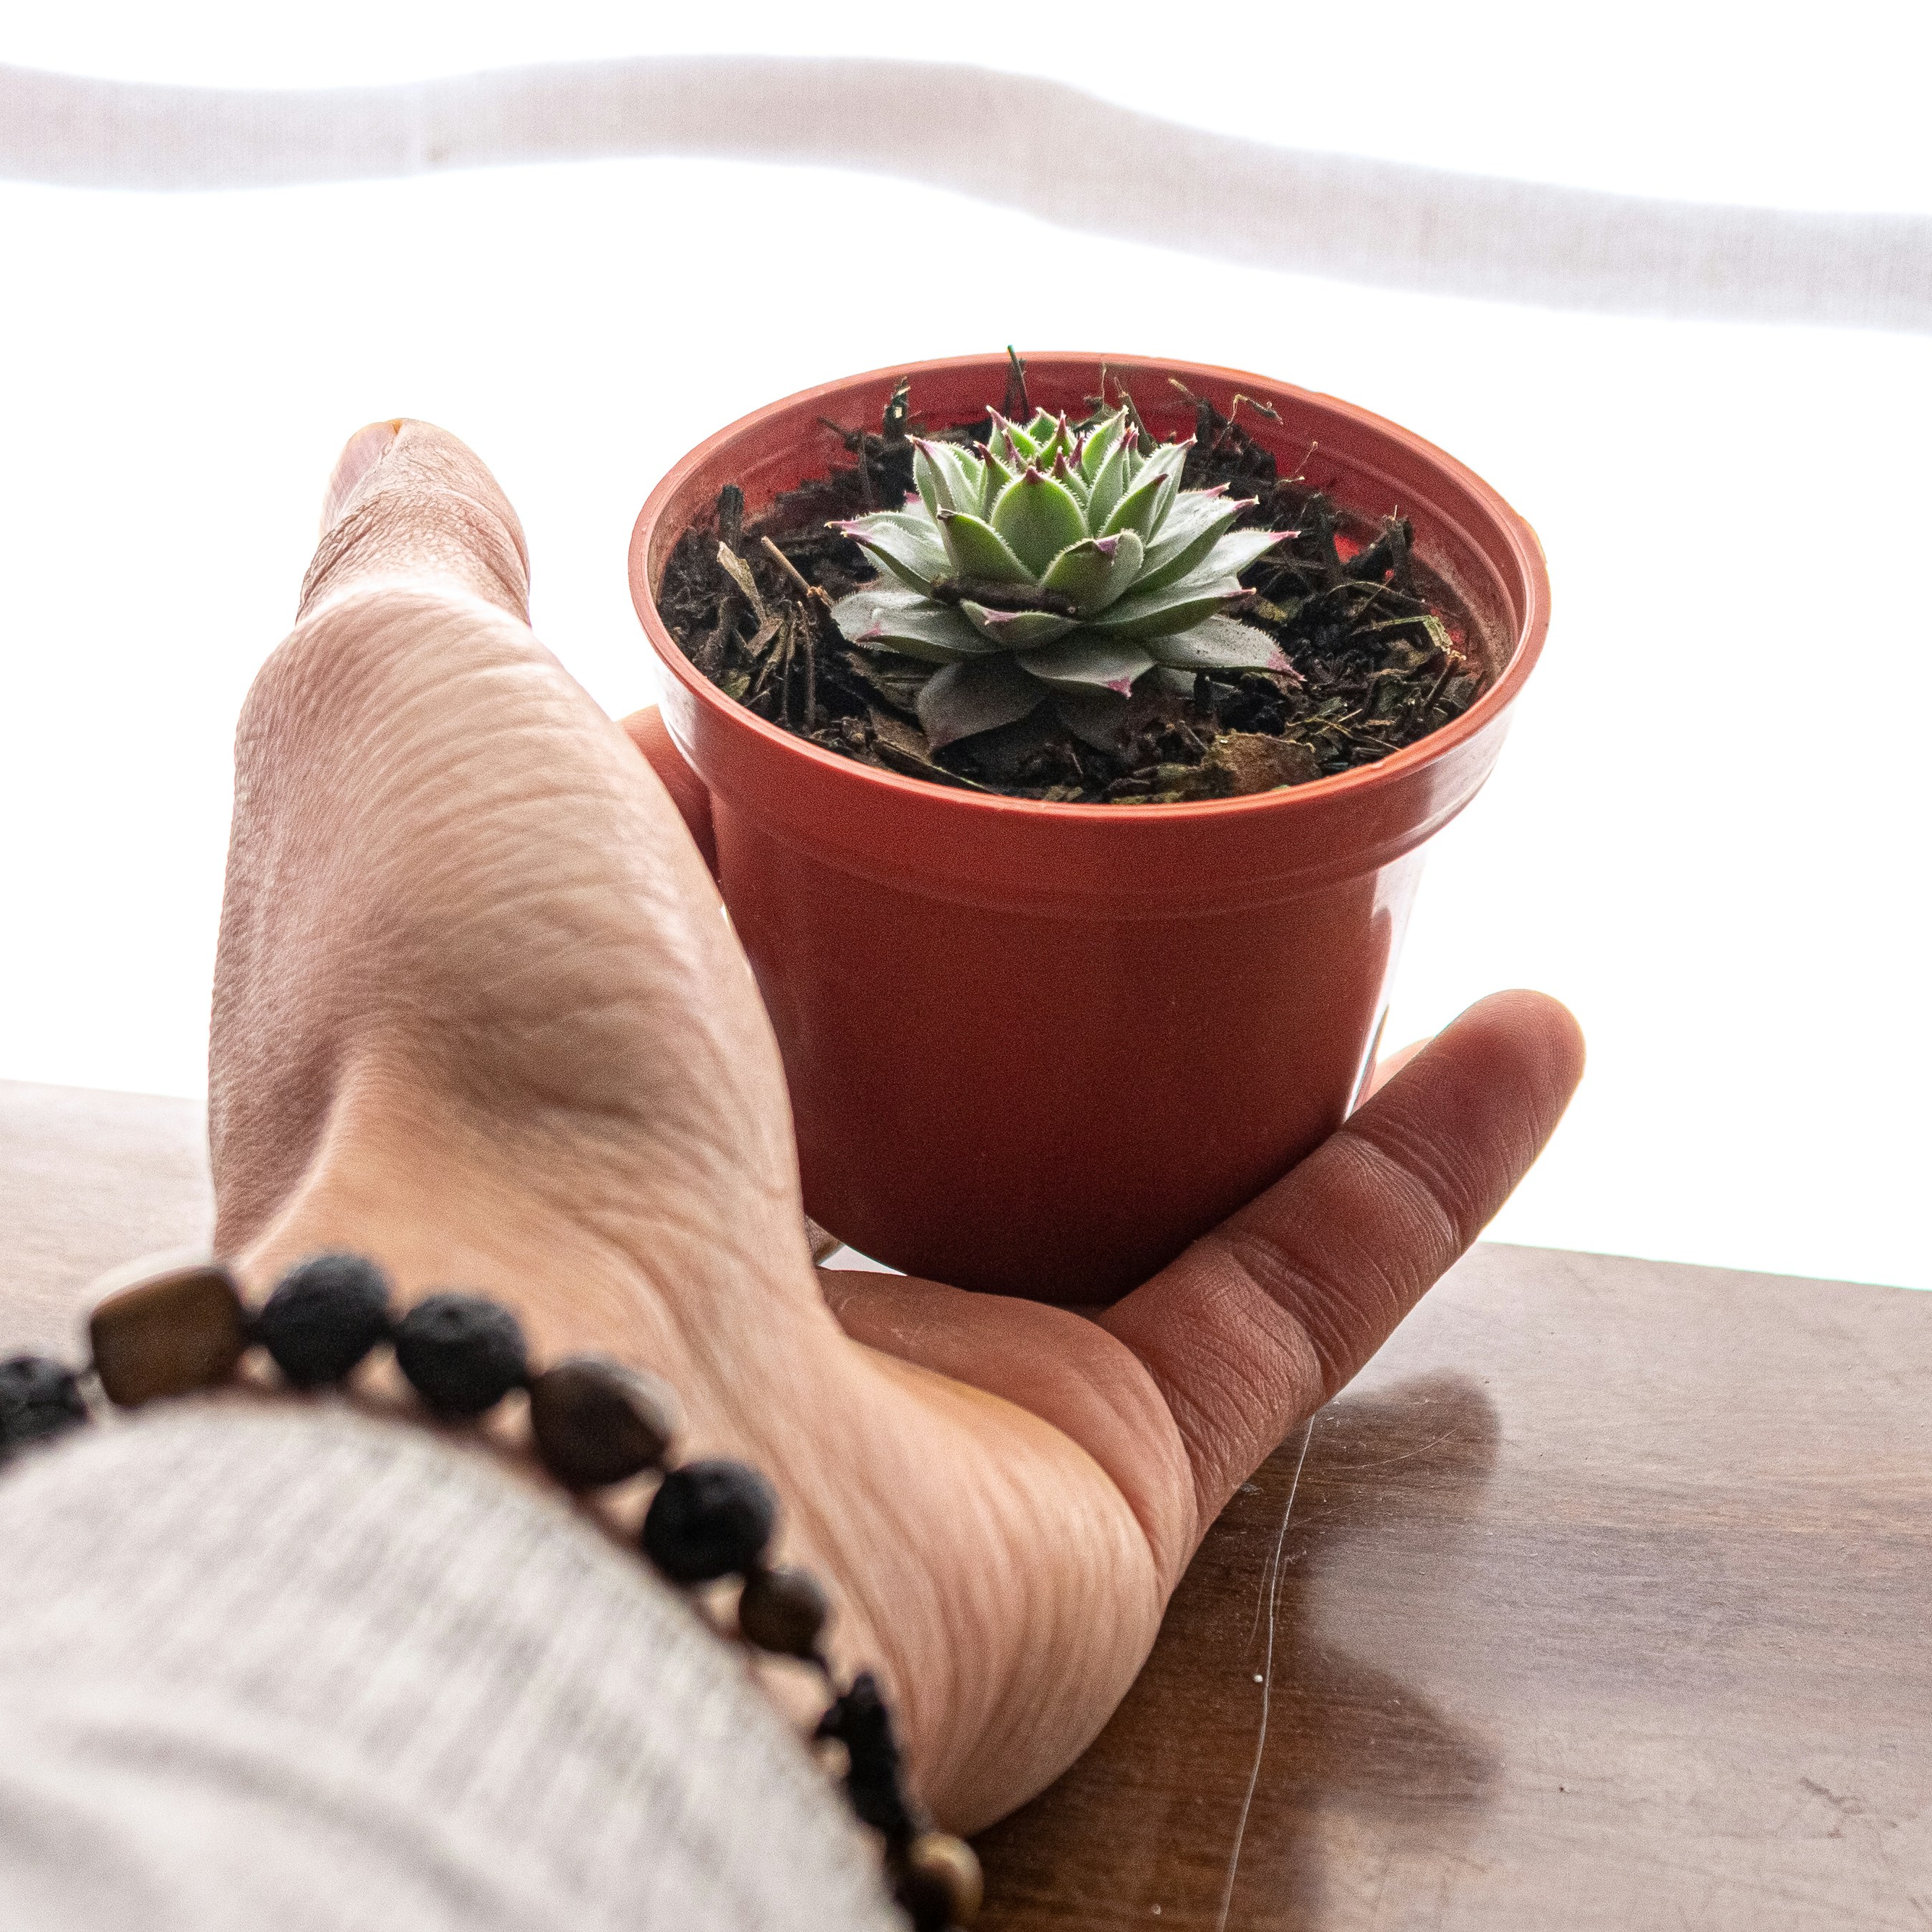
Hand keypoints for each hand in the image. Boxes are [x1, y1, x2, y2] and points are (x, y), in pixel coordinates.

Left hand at [213, 422, 1582, 1831]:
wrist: (562, 1432)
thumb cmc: (459, 1045)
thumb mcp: (392, 705)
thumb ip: (415, 571)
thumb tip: (421, 448)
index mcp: (521, 1047)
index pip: (655, 883)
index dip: (770, 756)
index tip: (904, 635)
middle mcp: (690, 1228)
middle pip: (891, 1040)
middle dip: (1023, 906)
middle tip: (1166, 739)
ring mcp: (888, 1373)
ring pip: (1106, 1174)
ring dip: (1254, 1030)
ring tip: (1377, 862)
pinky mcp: (1081, 1483)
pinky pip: (1281, 1306)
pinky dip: (1418, 1174)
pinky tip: (1539, 1025)